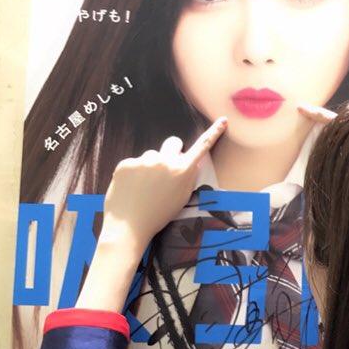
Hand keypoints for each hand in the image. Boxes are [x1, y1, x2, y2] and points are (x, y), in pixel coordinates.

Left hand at [99, 117, 228, 253]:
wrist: (128, 228)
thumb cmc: (158, 216)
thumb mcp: (182, 198)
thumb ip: (187, 177)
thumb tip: (190, 163)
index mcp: (183, 171)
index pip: (201, 147)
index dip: (213, 133)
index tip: (222, 120)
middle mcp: (166, 161)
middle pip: (173, 142)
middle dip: (172, 150)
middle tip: (165, 169)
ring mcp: (144, 161)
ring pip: (150, 156)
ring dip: (150, 166)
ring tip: (143, 188)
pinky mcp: (126, 163)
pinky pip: (133, 164)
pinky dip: (132, 174)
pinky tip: (130, 189)